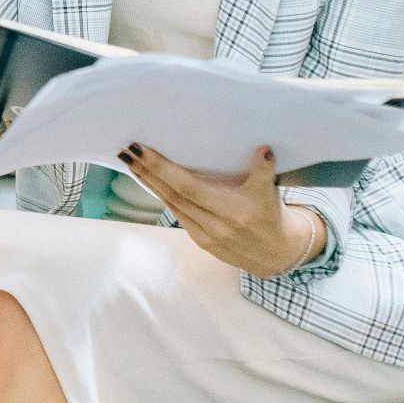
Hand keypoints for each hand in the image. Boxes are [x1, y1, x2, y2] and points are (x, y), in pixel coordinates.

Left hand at [118, 144, 321, 277]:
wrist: (277, 253)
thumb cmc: (271, 215)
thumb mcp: (271, 191)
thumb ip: (264, 170)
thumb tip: (263, 149)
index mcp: (232, 210)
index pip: (187, 186)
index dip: (161, 168)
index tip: (141, 150)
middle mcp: (217, 226)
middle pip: (173, 195)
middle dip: (147, 172)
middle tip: (126, 151)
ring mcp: (207, 237)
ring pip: (172, 206)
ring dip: (149, 183)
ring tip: (132, 162)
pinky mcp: (202, 243)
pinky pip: (178, 215)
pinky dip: (163, 197)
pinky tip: (150, 182)